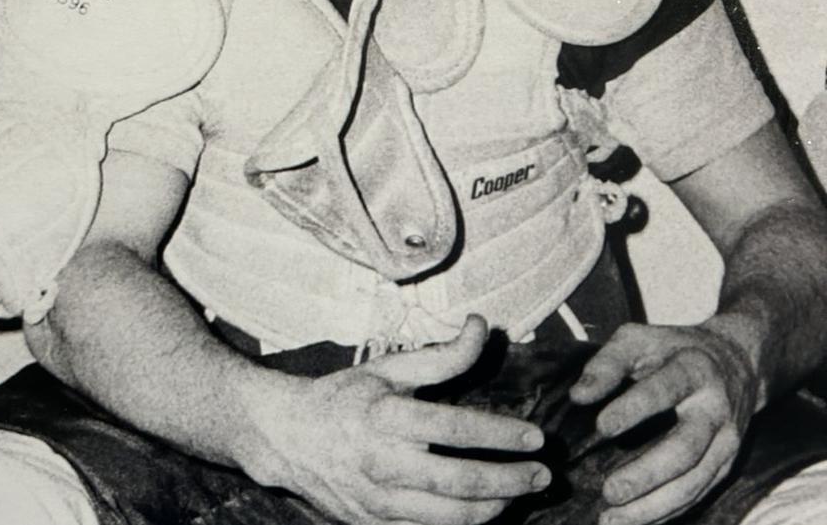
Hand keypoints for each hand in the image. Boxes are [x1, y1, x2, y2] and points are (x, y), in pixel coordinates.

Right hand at [243, 316, 550, 524]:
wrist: (288, 438)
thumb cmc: (345, 397)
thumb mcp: (389, 369)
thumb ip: (442, 355)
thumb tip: (482, 325)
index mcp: (387, 417)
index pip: (455, 428)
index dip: (501, 434)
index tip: (536, 436)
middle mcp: (383, 463)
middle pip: (460, 482)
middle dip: (510, 481)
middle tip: (543, 475)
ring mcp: (377, 502)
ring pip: (449, 518)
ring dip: (494, 509)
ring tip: (519, 496)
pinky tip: (485, 511)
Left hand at [569, 321, 758, 524]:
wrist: (736, 362)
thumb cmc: (671, 349)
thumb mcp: (638, 340)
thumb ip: (606, 364)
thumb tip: (578, 396)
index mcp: (693, 369)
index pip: (664, 390)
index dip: (634, 409)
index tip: (601, 426)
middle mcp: (715, 409)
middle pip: (685, 449)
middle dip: (647, 474)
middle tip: (609, 491)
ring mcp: (726, 442)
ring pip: (694, 481)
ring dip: (654, 505)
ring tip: (613, 518)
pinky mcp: (727, 465)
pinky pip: (699, 494)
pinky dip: (668, 512)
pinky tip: (637, 521)